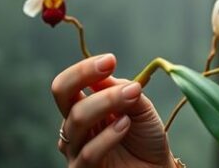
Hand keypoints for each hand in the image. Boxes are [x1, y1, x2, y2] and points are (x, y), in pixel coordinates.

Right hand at [51, 53, 173, 166]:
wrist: (157, 167)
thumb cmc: (145, 136)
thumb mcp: (139, 105)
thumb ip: (122, 90)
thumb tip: (104, 73)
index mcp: (82, 107)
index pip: (68, 84)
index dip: (84, 69)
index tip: (110, 61)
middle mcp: (73, 127)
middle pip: (62, 94)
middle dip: (84, 75)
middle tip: (111, 67)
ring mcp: (75, 151)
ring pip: (77, 119)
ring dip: (106, 102)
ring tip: (132, 98)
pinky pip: (88, 152)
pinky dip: (108, 135)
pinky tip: (125, 124)